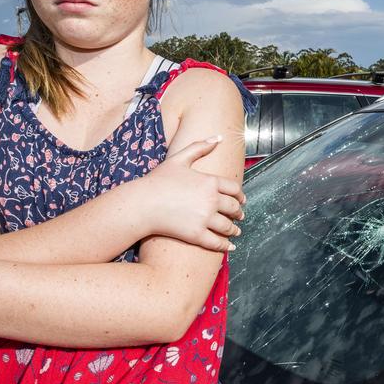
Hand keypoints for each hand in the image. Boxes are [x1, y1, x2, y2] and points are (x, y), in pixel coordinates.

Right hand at [141, 136, 245, 251]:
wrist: (142, 203)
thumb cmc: (158, 181)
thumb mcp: (179, 159)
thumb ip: (199, 147)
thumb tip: (219, 137)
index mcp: (209, 182)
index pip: (234, 189)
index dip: (240, 195)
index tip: (242, 199)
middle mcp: (211, 200)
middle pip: (233, 208)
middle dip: (239, 212)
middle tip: (240, 215)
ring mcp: (205, 219)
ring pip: (228, 226)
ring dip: (235, 229)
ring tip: (236, 230)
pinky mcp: (196, 235)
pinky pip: (217, 242)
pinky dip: (226, 246)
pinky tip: (230, 247)